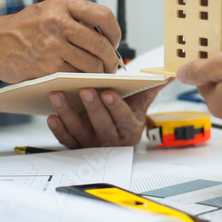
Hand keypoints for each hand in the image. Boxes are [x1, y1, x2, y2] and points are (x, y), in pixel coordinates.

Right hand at [0, 0, 120, 82]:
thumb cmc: (22, 27)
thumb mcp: (49, 9)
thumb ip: (75, 17)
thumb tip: (106, 35)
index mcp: (62, 5)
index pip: (103, 16)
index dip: (115, 32)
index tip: (114, 41)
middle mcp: (58, 23)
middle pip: (101, 44)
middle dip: (111, 59)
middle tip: (112, 65)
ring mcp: (52, 46)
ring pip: (91, 65)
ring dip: (100, 73)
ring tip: (99, 74)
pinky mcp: (46, 68)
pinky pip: (75, 77)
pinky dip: (82, 81)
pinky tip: (81, 80)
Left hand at [46, 79, 171, 147]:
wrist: (115, 133)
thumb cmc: (126, 113)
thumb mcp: (140, 102)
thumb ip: (151, 87)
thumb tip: (168, 73)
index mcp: (131, 129)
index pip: (124, 118)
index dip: (116, 106)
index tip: (108, 92)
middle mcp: (112, 140)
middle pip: (102, 126)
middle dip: (93, 108)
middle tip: (84, 90)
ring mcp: (93, 145)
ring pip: (80, 132)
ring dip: (68, 114)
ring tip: (58, 96)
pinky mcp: (78, 147)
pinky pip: (67, 141)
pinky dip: (59, 130)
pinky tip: (52, 117)